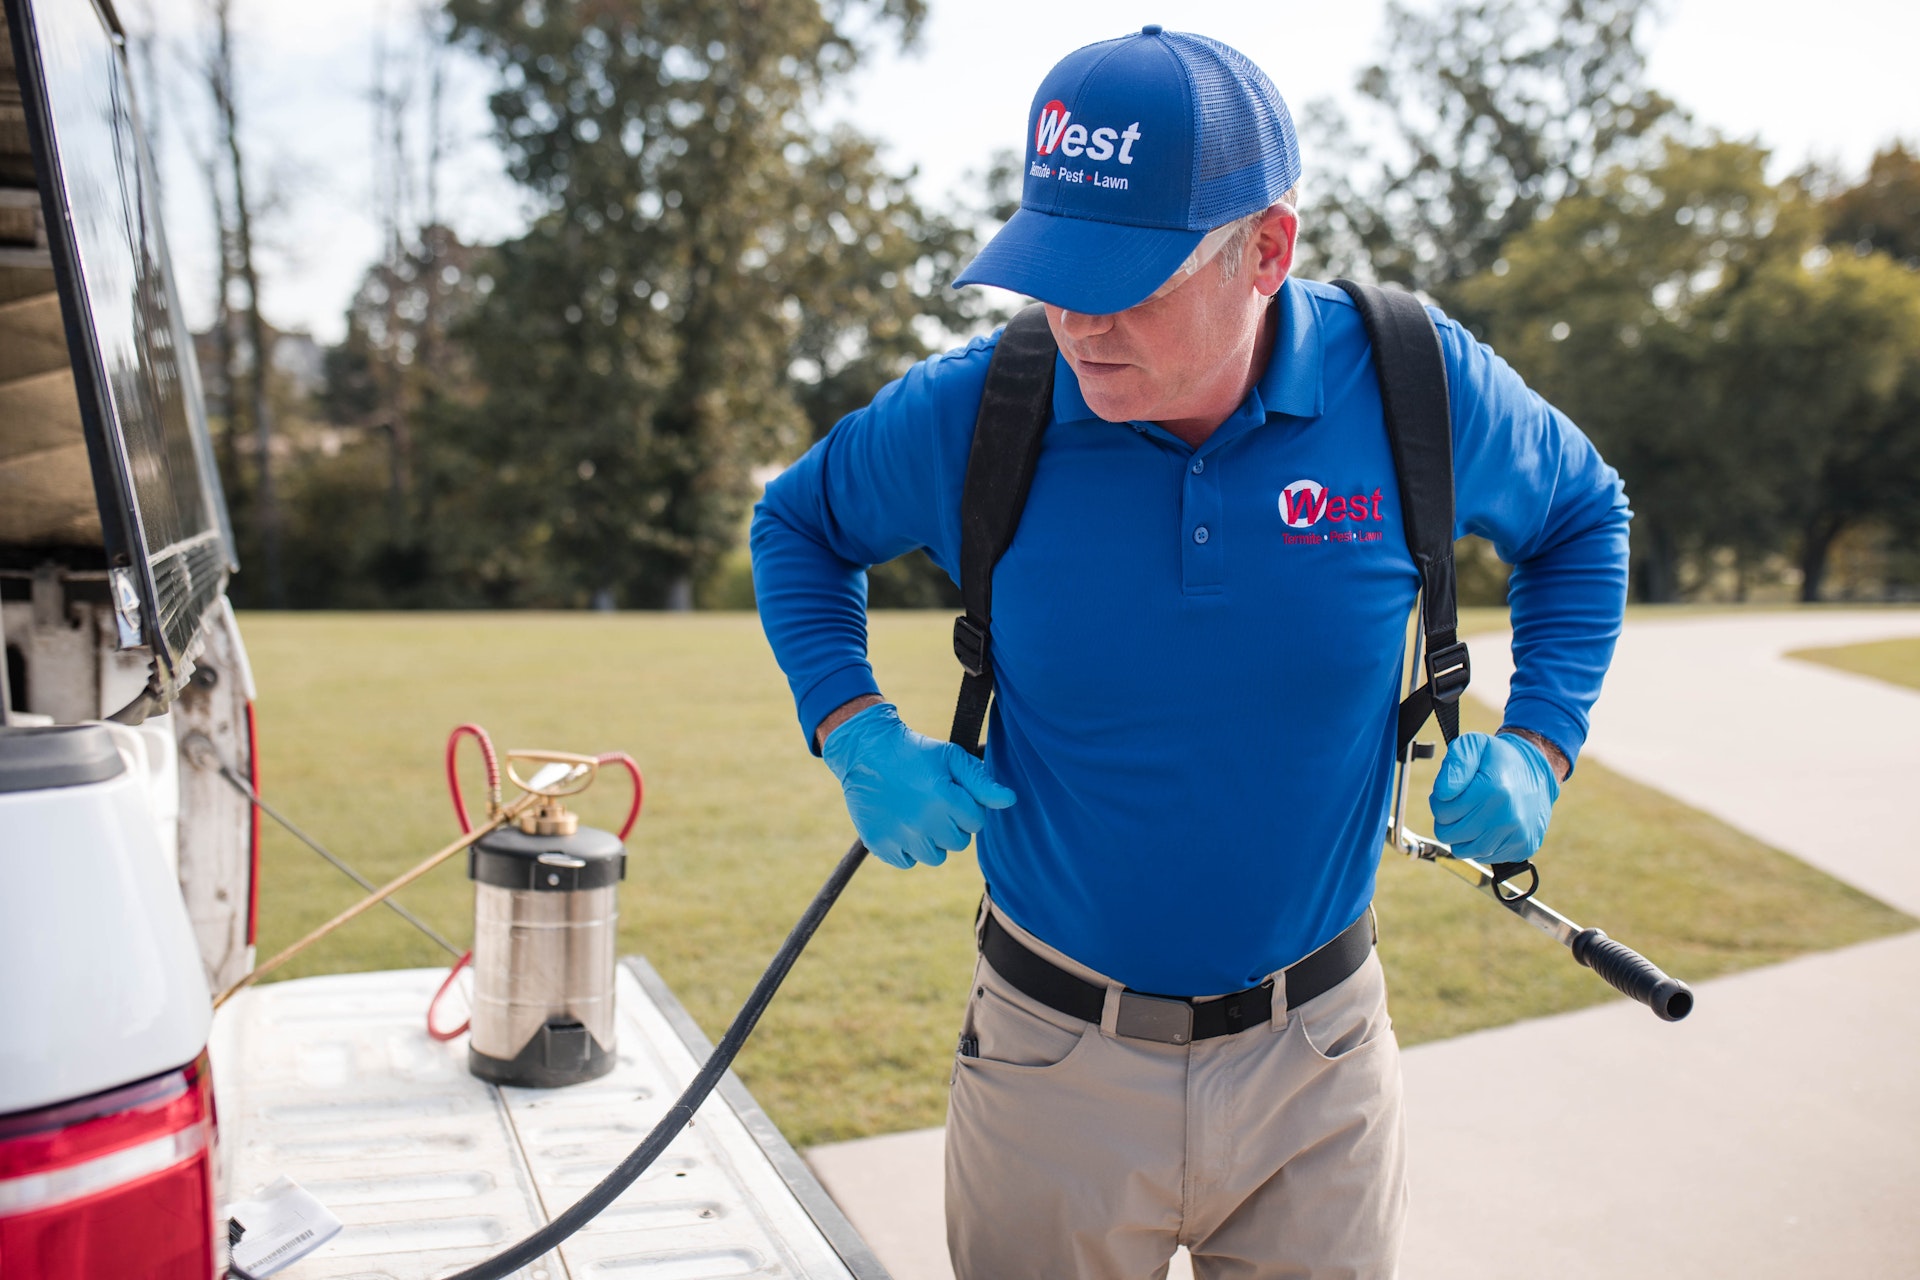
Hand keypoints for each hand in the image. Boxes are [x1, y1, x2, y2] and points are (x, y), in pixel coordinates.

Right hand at [822, 703, 1016, 868]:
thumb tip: (1010, 801)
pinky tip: (901, 825)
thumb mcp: (951, 757)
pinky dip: (907, 848)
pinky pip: (907, 862)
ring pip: (935, 857)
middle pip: (959, 843)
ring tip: (918, 815)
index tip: (951, 793)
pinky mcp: (880, 845)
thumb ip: (981, 782)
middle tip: (934, 803)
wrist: (865, 751)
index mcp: (945, 799)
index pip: (976, 823)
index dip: (967, 807)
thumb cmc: (914, 752)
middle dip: (952, 825)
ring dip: (932, 840)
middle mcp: (924, 822)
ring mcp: (900, 836)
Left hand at [1429, 731, 1560, 864]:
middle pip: (1449, 834)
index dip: (1439, 801)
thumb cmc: (1499, 758)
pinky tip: (1488, 826)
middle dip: (1447, 820)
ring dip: (1461, 835)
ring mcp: (1517, 836)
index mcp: (1493, 790)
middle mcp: (1507, 817)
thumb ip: (1455, 764)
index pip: (1442, 812)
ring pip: (1464, 850)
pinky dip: (1480, 845)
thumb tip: (1442, 793)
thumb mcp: (1474, 745)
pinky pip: (1484, 857)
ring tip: (1472, 816)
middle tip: (1460, 805)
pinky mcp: (1524, 848)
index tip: (1452, 792)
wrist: (1538, 770)